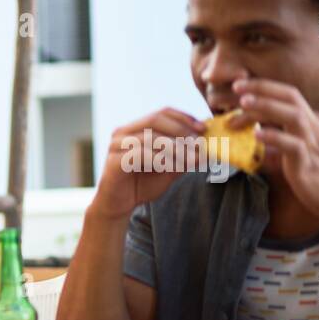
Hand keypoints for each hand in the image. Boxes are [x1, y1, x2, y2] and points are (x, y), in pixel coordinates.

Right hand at [89, 108, 207, 220]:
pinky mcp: (114, 161)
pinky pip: (140, 154)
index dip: (184, 117)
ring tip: (191, 158)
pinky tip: (172, 166)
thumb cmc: (141, 185)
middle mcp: (124, 132)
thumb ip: (184, 157)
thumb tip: (205, 148)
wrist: (118, 206)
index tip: (203, 128)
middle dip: (181, 130)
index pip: (163, 113)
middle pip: (155, 119)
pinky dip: (160, 159)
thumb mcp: (169, 168)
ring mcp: (116, 146)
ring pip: (149, 137)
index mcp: (136, 128)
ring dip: (174, 147)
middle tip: (198, 143)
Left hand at [234, 78, 318, 223]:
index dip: (266, 89)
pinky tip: (256, 135)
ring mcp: (314, 142)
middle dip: (264, 89)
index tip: (242, 88)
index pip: (290, 98)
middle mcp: (316, 126)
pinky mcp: (309, 161)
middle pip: (291, 97)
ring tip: (243, 103)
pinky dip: (274, 138)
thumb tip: (257, 136)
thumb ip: (282, 141)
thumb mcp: (302, 150)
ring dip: (267, 107)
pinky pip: (292, 145)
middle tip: (237, 87)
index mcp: (315, 122)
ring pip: (293, 115)